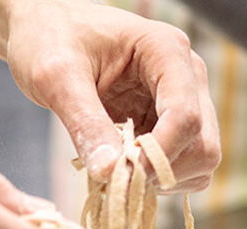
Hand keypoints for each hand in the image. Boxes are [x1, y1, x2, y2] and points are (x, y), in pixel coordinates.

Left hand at [5, 0, 219, 191]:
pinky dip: (151, 178)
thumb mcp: (56, 78)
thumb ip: (83, 122)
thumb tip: (109, 173)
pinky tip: (115, 167)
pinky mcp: (164, 122)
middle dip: (159, 171)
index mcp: (166, 53)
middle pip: (203, 145)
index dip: (156, 157)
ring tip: (109, 169)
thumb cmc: (49, 39)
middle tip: (109, 175)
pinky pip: (177, 165)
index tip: (114, 175)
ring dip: (157, 178)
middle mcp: (185, 77)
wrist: (44, 30)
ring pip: (198, 160)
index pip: (186, 117)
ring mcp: (179, 101)